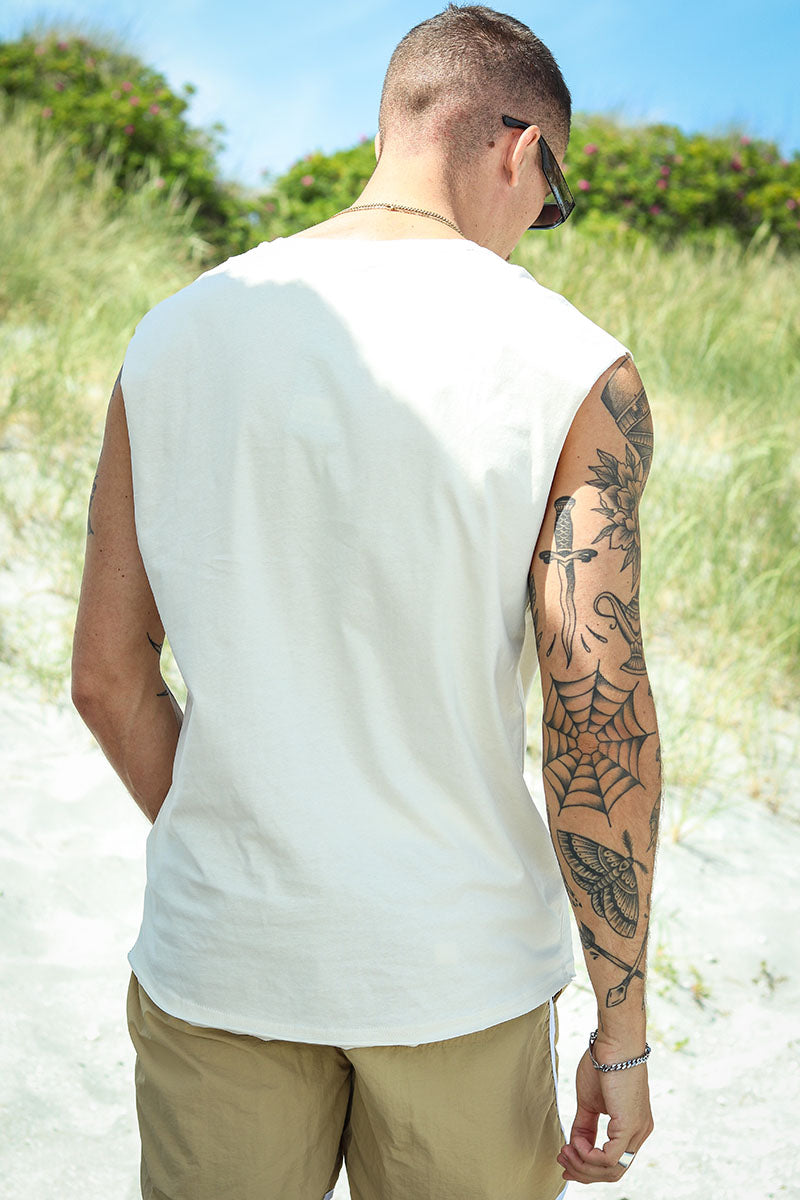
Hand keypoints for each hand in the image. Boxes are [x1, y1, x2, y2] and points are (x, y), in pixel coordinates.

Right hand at [557, 1045, 653, 1184]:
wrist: (614, 1042)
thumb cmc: (603, 1063)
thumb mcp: (590, 1101)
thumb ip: (585, 1125)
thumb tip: (575, 1145)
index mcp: (633, 1127)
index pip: (614, 1162)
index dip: (588, 1168)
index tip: (566, 1160)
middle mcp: (640, 1132)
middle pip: (613, 1172)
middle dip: (584, 1172)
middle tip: (562, 1161)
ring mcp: (637, 1131)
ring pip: (612, 1170)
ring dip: (583, 1165)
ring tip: (566, 1150)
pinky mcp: (630, 1126)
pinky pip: (609, 1158)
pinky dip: (588, 1155)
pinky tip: (576, 1142)